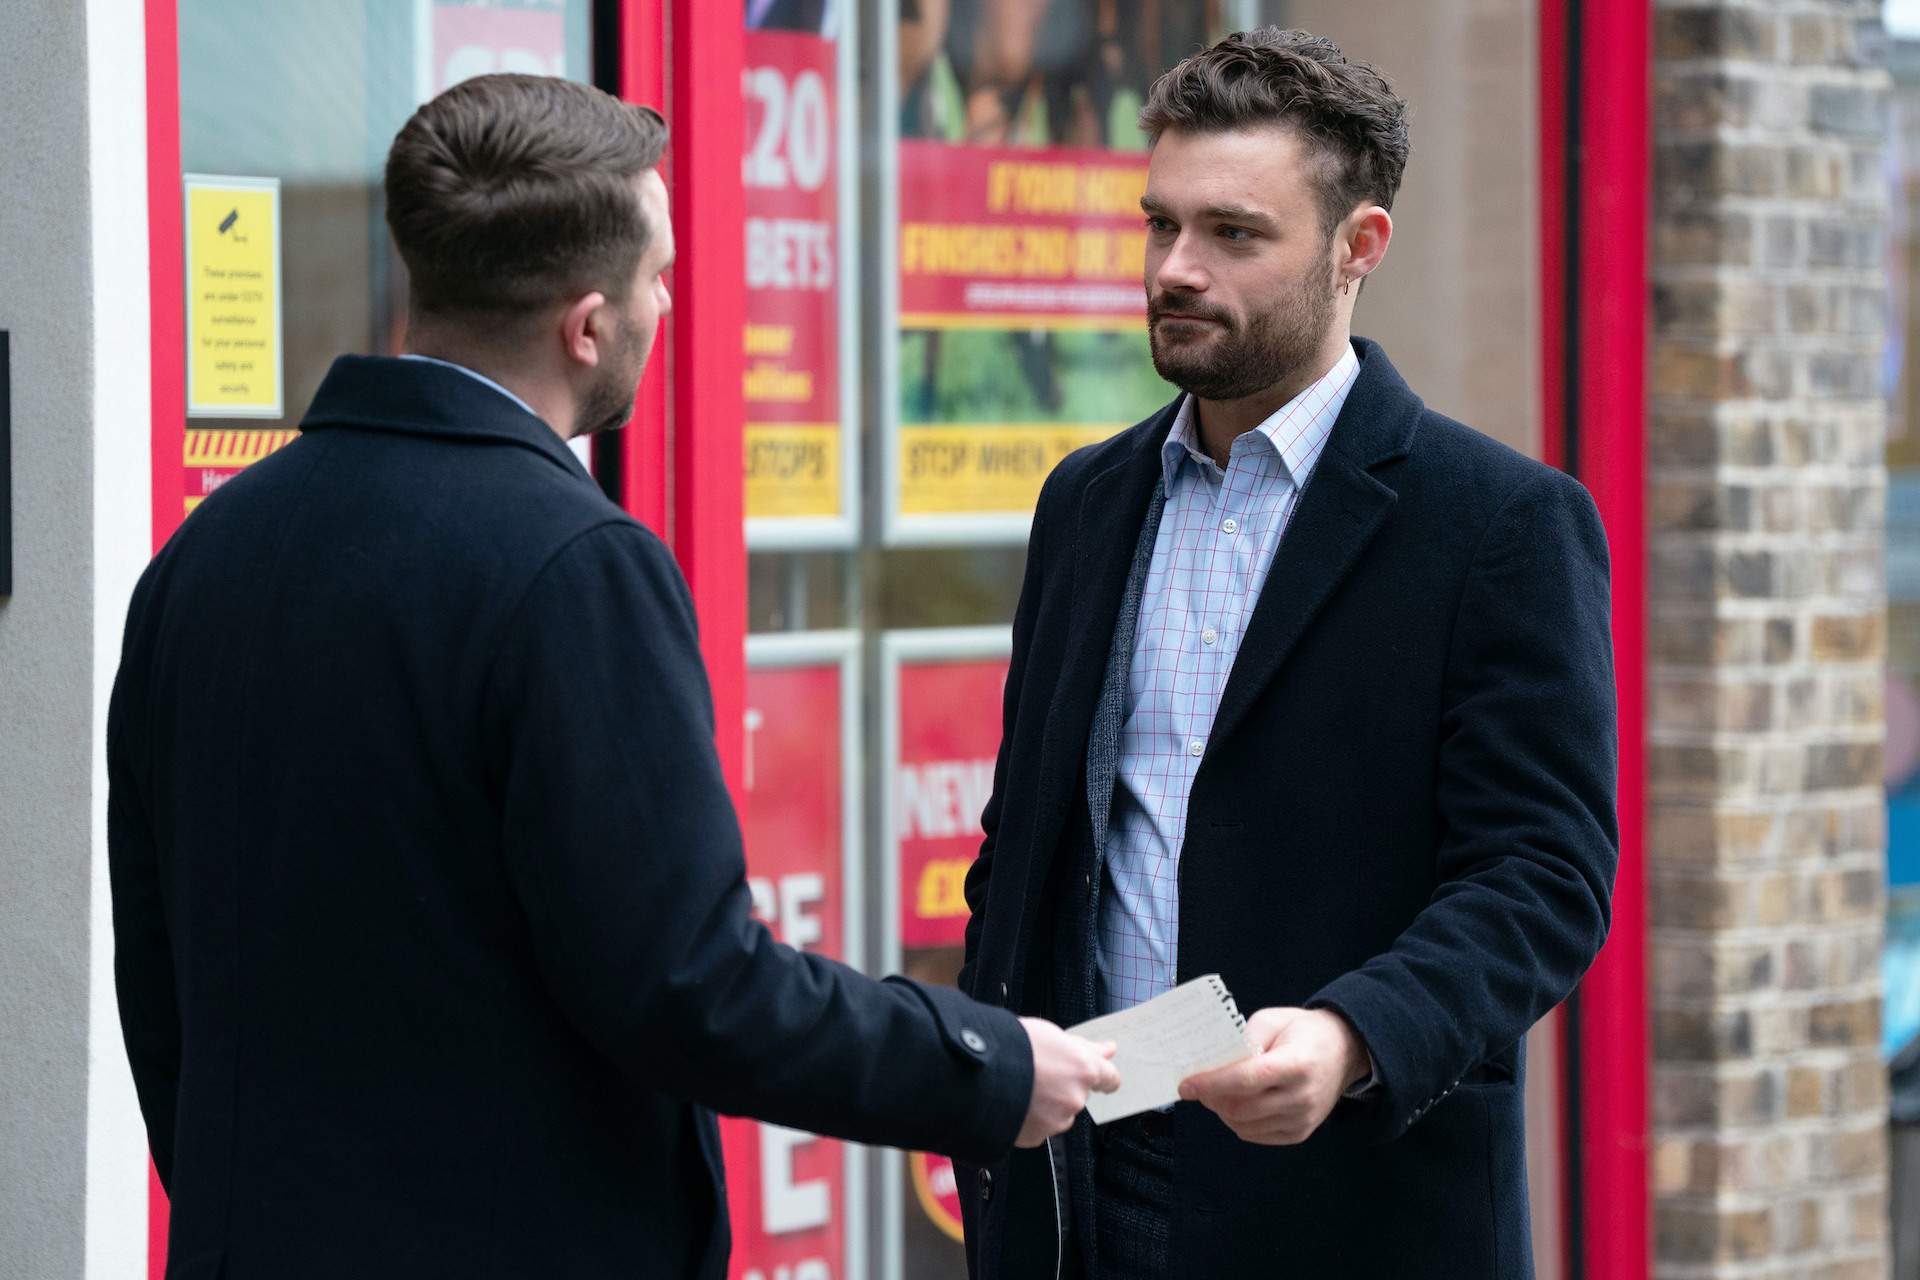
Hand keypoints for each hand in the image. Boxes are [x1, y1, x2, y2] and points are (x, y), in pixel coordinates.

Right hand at [1016, 1018, 1120, 1147]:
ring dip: (1047, 1103)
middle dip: (1064, 1085)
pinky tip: (1015, 1101)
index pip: (1110, 1079)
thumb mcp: (1052, 1034)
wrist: (978, 1073)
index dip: (1104, 1076)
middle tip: (1039, 1071)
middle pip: (1078, 1094)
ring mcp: (1057, 1121)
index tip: (1100, 1077)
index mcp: (1084, 1071)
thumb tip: (1108, 1049)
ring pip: (1059, 1112)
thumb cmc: (1013, 1046)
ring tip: (1022, 1086)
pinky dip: (1031, 1116)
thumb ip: (1085, 1047)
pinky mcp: (1038, 1137)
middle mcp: (1075, 1099)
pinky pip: (1040, 1126)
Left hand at [1177, 1007, 1368, 1145]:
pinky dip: (1239, 1123)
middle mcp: (1302, 1096)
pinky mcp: (1300, 1133)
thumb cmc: (1302, 1031)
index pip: (1247, 1079)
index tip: (1185, 1086)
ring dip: (1223, 1111)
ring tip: (1218, 1093)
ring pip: (1245, 1126)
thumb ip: (1243, 1040)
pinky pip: (1257, 1135)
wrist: (1343, 1051)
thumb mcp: (1272, 1019)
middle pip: (1242, 1107)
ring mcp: (1303, 1119)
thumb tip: (1212, 1063)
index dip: (1212, 1084)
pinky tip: (1237, 1104)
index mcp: (1296, 1063)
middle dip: (1212, 1099)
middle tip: (1199, 1086)